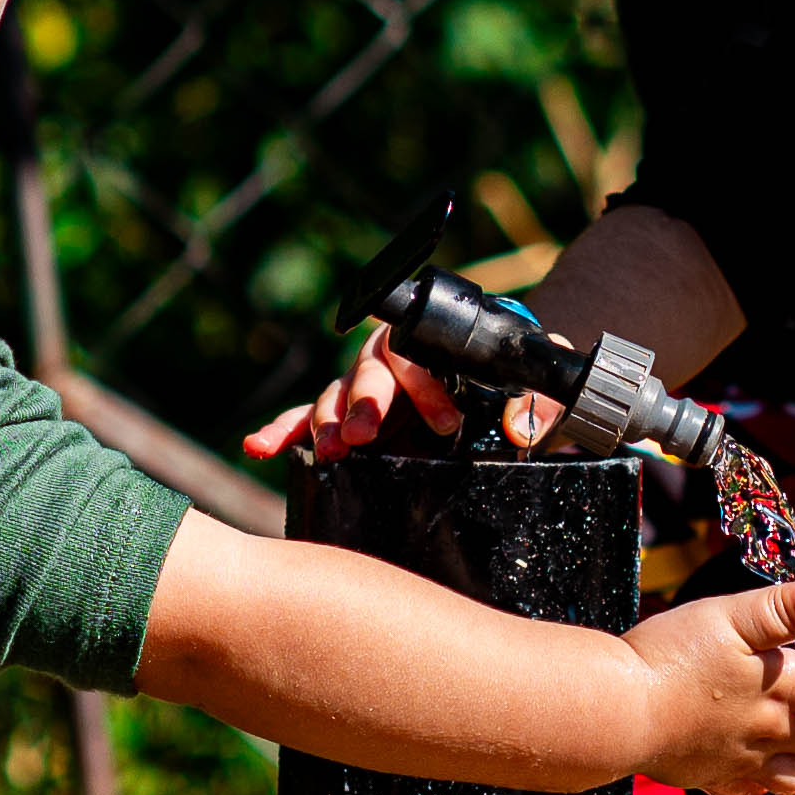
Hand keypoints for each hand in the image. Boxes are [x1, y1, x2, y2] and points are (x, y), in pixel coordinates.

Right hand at [246, 322, 567, 463]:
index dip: (424, 385)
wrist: (497, 383)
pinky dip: (281, 431)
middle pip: (367, 373)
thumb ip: (536, 399)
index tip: (446, 420)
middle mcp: (387, 362)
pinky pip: (305, 419)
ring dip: (327, 423)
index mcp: (429, 344)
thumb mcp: (535, 384)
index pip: (415, 354)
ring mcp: (361, 388)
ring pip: (333, 397)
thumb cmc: (512, 379)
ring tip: (329, 450)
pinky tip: (258, 447)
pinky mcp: (344, 416)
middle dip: (364, 403)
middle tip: (362, 435)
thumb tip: (522, 426)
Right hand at [624, 575, 794, 794]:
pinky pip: (756, 789)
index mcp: (780, 689)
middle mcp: (769, 731)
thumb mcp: (727, 618)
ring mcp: (741, 760)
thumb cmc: (668, 658)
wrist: (612, 714)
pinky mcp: (709, 775)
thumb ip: (781, 610)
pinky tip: (776, 787)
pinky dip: (778, 789)